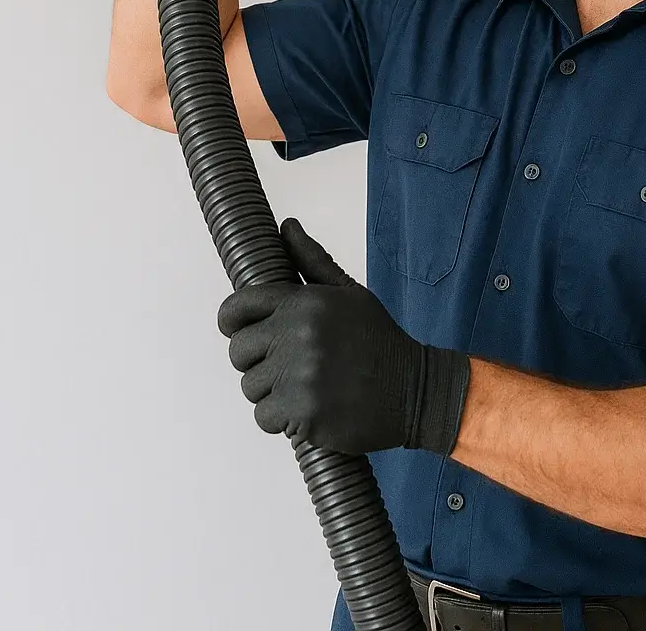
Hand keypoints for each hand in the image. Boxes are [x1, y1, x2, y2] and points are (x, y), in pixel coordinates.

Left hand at [217, 219, 470, 455]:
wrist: (414, 389)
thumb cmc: (378, 340)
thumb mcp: (349, 293)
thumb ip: (312, 260)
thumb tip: (287, 226)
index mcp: (305, 302)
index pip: (239, 306)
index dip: (232, 320)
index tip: (238, 330)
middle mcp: (298, 335)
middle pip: (238, 351)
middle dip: (254, 360)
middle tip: (283, 366)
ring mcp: (299, 376)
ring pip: (250, 386)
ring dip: (270, 392)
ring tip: (303, 387)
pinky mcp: (303, 413)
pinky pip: (263, 417)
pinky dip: (280, 419)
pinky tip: (306, 409)